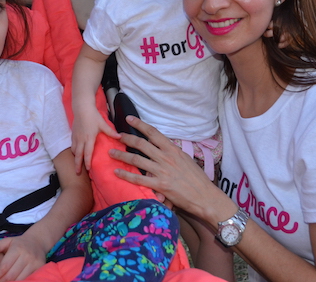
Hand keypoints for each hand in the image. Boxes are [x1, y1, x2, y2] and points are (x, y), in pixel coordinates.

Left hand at [0, 232, 46, 281]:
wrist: (38, 242)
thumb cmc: (19, 243)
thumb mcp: (7, 241)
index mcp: (17, 249)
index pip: (3, 267)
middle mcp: (27, 256)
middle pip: (10, 276)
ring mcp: (34, 263)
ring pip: (19, 280)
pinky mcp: (40, 268)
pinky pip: (28, 279)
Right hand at [71, 106, 119, 173]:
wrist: (82, 108)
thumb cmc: (93, 116)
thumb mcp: (103, 124)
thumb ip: (111, 132)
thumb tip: (120, 137)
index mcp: (89, 138)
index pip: (87, 153)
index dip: (87, 162)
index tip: (88, 169)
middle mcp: (81, 139)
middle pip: (78, 155)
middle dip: (77, 165)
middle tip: (77, 173)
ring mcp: (75, 137)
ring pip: (74, 151)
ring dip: (75, 158)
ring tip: (77, 164)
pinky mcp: (72, 134)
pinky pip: (72, 145)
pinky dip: (74, 151)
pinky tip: (76, 153)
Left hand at [109, 116, 223, 219]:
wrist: (205, 196)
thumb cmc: (197, 179)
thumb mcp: (185, 160)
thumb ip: (172, 154)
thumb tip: (161, 150)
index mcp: (173, 150)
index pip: (154, 133)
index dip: (140, 125)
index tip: (129, 119)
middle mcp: (166, 158)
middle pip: (142, 144)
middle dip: (127, 138)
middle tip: (116, 136)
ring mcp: (162, 171)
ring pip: (136, 160)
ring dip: (121, 155)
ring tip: (111, 152)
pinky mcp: (160, 185)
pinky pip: (138, 179)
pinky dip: (125, 175)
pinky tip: (116, 172)